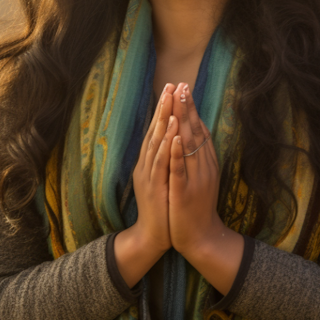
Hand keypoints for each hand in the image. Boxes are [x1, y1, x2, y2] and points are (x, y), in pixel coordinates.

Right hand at [130, 82, 178, 255]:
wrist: (153, 235)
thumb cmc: (162, 207)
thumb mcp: (163, 178)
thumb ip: (165, 159)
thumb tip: (172, 139)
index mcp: (149, 162)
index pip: (156, 129)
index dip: (164, 108)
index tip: (172, 88)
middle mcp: (146, 164)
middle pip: (154, 130)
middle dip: (163, 107)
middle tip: (170, 84)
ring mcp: (149, 175)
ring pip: (156, 143)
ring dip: (163, 120)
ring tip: (171, 100)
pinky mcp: (154, 188)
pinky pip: (161, 163)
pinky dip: (166, 146)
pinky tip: (173, 132)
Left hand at [168, 82, 224, 257]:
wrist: (200, 237)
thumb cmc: (197, 207)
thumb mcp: (200, 178)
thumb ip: (197, 158)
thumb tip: (193, 136)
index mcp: (205, 162)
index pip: (199, 129)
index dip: (192, 109)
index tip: (184, 88)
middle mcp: (203, 166)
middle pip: (195, 132)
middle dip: (187, 108)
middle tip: (182, 84)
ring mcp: (195, 178)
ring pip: (189, 145)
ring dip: (183, 122)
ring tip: (178, 101)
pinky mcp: (185, 191)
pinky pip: (181, 169)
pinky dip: (178, 153)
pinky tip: (175, 138)